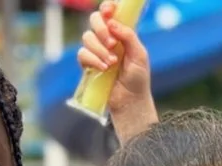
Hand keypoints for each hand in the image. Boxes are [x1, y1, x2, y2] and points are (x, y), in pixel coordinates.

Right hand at [76, 2, 153, 118]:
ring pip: (87, 37)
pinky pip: (82, 54)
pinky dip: (93, 60)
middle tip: (113, 44)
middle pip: (94, 20)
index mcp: (121, 32)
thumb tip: (112, 22)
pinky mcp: (88, 64)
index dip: (107, 8)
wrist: (130, 100)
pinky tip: (104, 68)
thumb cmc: (138, 78)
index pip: (110, 12)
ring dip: (100, 50)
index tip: (109, 11)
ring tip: (112, 63)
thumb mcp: (139, 55)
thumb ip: (129, 36)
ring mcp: (96, 50)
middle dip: (102, 30)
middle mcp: (107, 38)